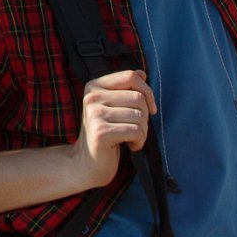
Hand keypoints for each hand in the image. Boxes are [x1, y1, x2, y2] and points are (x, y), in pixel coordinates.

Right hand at [67, 69, 156, 189]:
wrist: (86, 163)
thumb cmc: (105, 134)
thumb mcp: (113, 107)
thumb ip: (126, 89)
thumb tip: (142, 73)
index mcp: (94, 86)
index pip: (130, 76)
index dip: (147, 91)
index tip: (150, 108)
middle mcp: (92, 97)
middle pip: (138, 98)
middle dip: (145, 117)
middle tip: (135, 129)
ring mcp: (95, 115)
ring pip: (140, 116)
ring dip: (143, 132)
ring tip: (131, 138)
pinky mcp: (101, 132)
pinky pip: (136, 131)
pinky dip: (139, 141)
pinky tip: (130, 145)